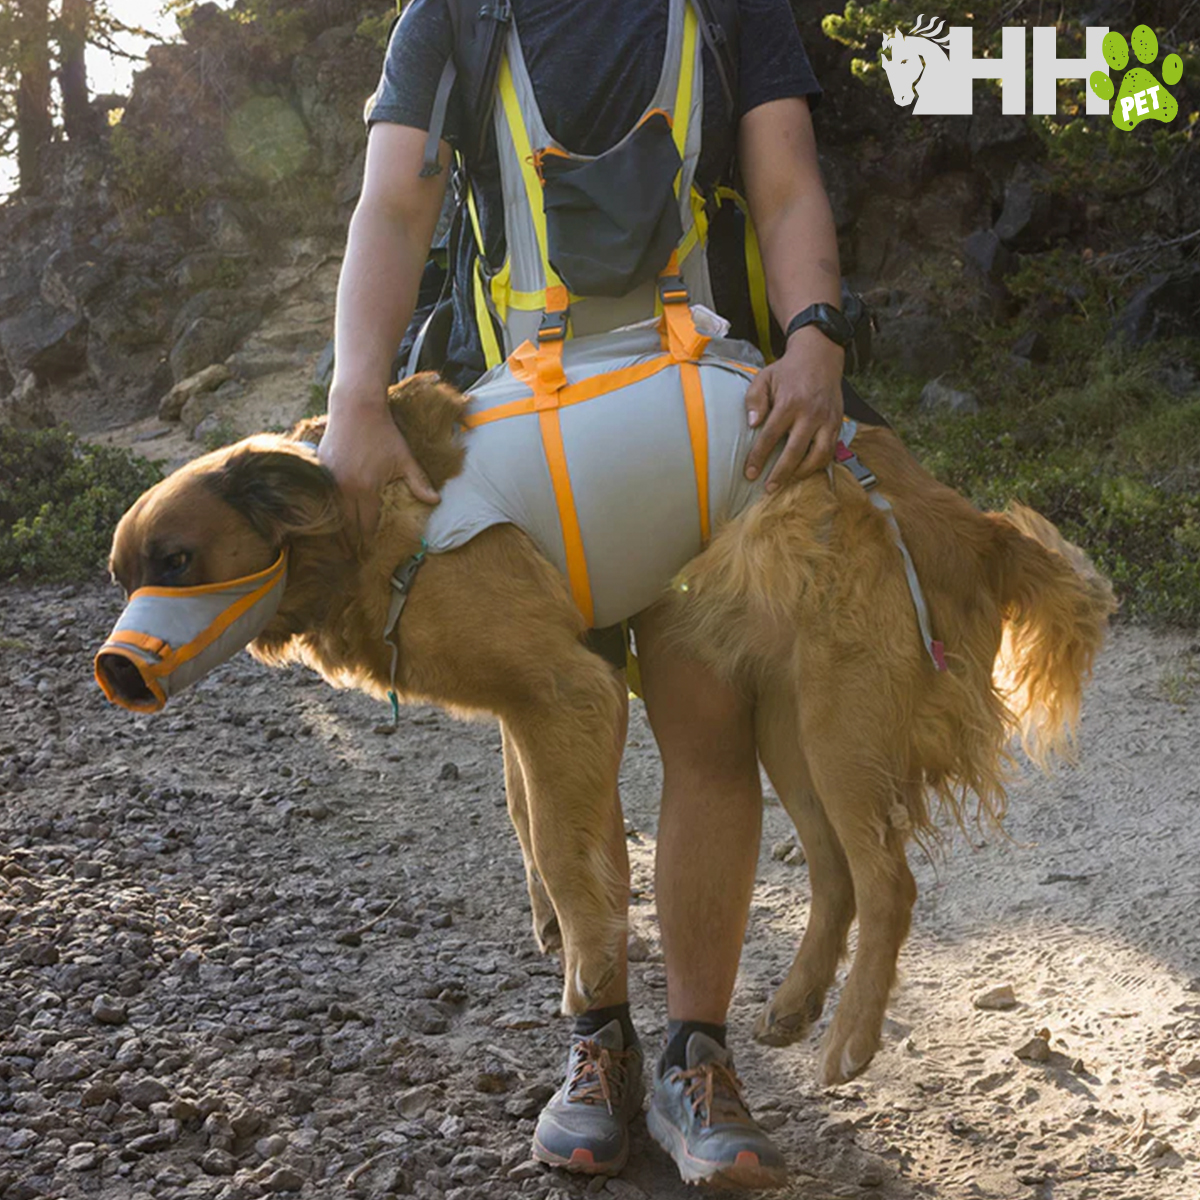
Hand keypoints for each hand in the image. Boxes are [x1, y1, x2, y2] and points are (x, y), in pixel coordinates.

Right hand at [319, 389, 438, 546]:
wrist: (356, 407)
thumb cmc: (383, 432)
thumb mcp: (404, 458)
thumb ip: (419, 482)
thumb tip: (436, 502)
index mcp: (365, 488)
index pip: (366, 525)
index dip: (368, 541)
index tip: (370, 554)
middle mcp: (344, 488)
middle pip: (346, 525)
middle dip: (351, 543)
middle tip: (353, 559)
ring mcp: (328, 480)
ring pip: (332, 514)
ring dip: (337, 530)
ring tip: (340, 547)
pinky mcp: (319, 470)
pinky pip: (323, 498)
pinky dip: (327, 510)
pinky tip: (330, 520)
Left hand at [743, 326, 844, 490]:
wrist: (820, 356)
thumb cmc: (787, 370)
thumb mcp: (764, 377)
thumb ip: (755, 400)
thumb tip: (753, 425)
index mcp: (789, 403)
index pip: (771, 436)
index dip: (759, 457)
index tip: (749, 474)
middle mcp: (810, 413)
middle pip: (795, 451)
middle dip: (781, 473)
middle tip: (769, 488)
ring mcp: (827, 420)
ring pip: (819, 455)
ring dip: (803, 473)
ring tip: (788, 482)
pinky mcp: (838, 423)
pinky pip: (830, 450)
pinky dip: (819, 464)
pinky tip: (805, 470)